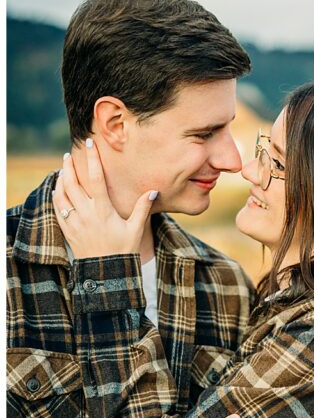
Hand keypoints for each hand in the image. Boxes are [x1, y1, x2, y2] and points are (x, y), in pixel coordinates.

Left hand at [53, 139, 156, 257]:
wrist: (106, 272)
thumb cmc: (123, 250)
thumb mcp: (136, 229)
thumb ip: (142, 208)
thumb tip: (152, 191)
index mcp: (103, 211)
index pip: (96, 179)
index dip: (93, 160)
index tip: (90, 145)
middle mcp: (86, 214)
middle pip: (73, 183)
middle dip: (70, 167)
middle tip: (69, 155)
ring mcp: (74, 222)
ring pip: (61, 194)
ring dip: (61, 179)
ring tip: (63, 169)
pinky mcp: (67, 230)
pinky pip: (57, 209)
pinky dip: (56, 196)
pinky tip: (58, 189)